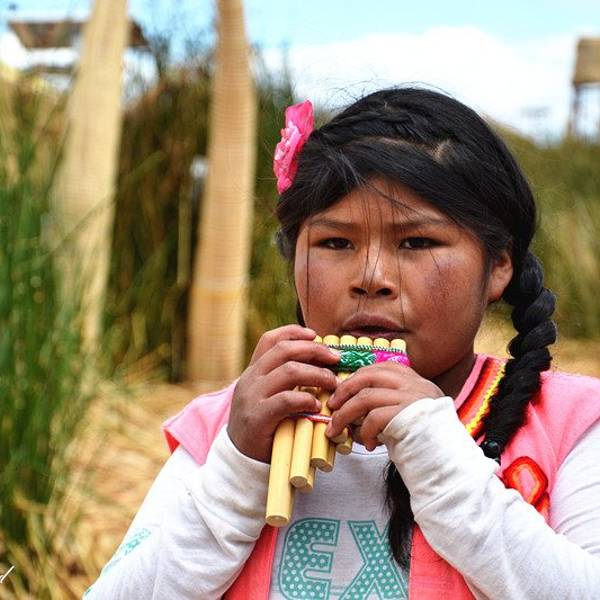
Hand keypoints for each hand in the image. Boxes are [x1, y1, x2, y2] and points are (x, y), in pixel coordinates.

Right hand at [228, 325, 340, 461]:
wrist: (239, 459)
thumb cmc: (264, 426)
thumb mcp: (268, 397)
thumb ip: (285, 381)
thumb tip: (320, 364)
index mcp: (254, 371)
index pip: (271, 340)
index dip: (294, 332)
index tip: (315, 335)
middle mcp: (251, 379)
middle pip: (284, 350)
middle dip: (314, 350)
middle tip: (336, 358)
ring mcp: (252, 397)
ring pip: (289, 371)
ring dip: (317, 374)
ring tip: (333, 383)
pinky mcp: (258, 417)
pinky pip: (286, 400)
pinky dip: (306, 399)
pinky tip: (317, 406)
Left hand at [326, 362, 442, 449]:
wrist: (451, 463)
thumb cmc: (427, 443)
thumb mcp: (409, 416)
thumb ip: (388, 405)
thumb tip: (352, 406)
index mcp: (417, 381)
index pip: (382, 367)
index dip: (358, 376)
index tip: (343, 390)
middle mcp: (416, 385)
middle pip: (369, 376)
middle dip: (345, 390)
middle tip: (332, 406)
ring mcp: (412, 399)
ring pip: (366, 397)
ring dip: (345, 414)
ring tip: (337, 429)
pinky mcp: (407, 416)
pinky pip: (374, 418)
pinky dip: (364, 432)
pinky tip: (368, 444)